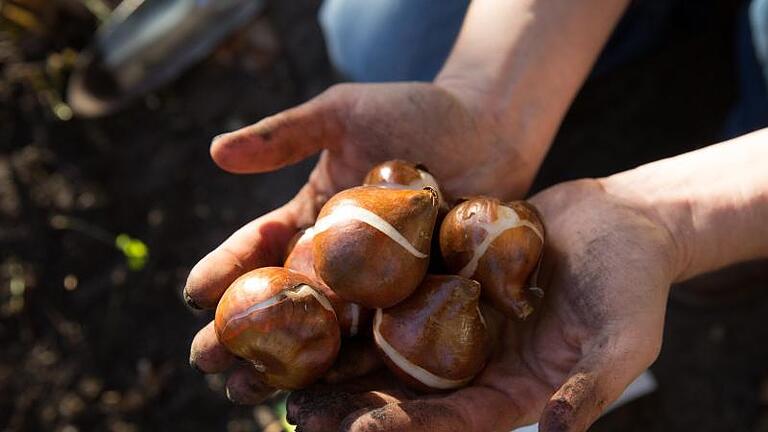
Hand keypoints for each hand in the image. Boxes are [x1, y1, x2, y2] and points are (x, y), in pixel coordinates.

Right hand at [184, 81, 539, 400]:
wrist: (489, 131)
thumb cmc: (416, 113)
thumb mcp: (344, 114)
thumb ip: (286, 135)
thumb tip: (215, 152)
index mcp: (310, 219)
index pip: (257, 248)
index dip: (224, 271)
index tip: (194, 297)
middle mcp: (336, 261)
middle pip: (281, 302)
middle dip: (241, 333)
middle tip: (211, 364)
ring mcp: (377, 287)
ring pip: (323, 332)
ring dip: (286, 364)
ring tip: (252, 392)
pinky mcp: (418, 303)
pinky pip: (385, 338)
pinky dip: (355, 366)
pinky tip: (331, 393)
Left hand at [285, 179, 679, 430]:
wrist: (624, 220)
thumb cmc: (636, 283)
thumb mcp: (625, 340)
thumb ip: (590, 389)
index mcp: (514, 390)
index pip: (451, 420)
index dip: (403, 427)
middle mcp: (476, 361)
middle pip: (407, 388)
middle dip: (353, 402)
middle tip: (295, 411)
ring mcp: (459, 317)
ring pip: (391, 341)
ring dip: (341, 354)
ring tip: (287, 364)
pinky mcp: (448, 274)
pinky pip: (399, 286)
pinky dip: (361, 292)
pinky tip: (316, 291)